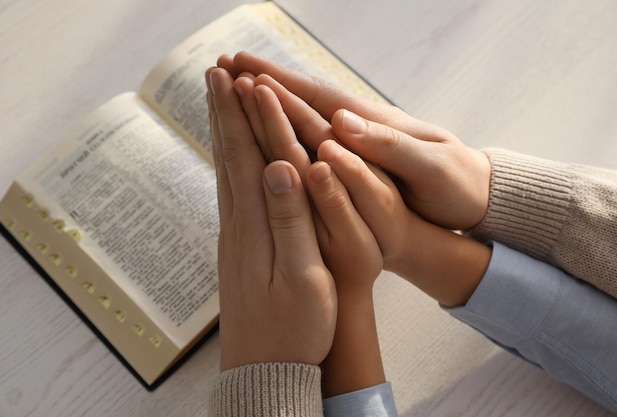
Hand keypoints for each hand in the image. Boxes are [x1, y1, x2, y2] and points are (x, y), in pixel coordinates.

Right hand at [230, 70, 489, 306]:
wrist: (474, 201)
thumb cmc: (456, 184)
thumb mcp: (430, 166)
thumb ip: (387, 146)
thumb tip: (339, 123)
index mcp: (373, 124)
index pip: (318, 96)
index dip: (278, 82)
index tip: (240, 67)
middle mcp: (358, 130)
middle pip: (302, 101)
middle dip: (262, 84)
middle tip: (222, 68)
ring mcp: (354, 148)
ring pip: (301, 123)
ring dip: (266, 108)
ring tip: (232, 93)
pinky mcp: (354, 167)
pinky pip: (311, 149)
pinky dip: (285, 138)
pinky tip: (265, 137)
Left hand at [231, 72, 385, 395]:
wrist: (266, 371)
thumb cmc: (295, 329)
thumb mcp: (305, 278)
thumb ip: (292, 222)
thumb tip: (279, 168)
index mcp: (258, 228)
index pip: (250, 159)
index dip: (244, 117)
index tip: (239, 78)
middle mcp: (239, 227)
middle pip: (229, 158)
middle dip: (224, 113)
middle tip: (216, 73)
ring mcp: (234, 238)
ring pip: (225, 174)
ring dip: (221, 134)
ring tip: (216, 103)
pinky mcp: (237, 249)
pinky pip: (228, 194)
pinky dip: (226, 165)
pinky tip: (227, 158)